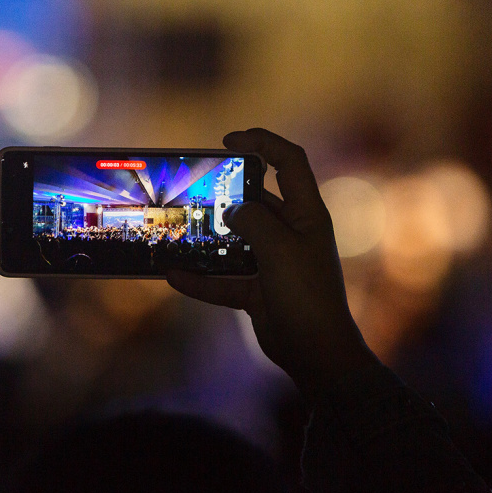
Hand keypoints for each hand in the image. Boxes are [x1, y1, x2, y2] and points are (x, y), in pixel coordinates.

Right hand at [167, 128, 377, 404]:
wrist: (317, 353)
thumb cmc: (306, 295)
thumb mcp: (280, 249)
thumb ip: (255, 220)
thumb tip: (233, 210)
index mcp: (307, 214)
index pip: (289, 162)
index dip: (262, 142)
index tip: (228, 139)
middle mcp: (292, 233)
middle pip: (257, 199)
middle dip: (226, 192)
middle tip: (195, 187)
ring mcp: (274, 262)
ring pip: (236, 240)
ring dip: (210, 236)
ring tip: (180, 226)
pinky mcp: (259, 290)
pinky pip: (224, 279)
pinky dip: (201, 279)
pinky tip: (174, 276)